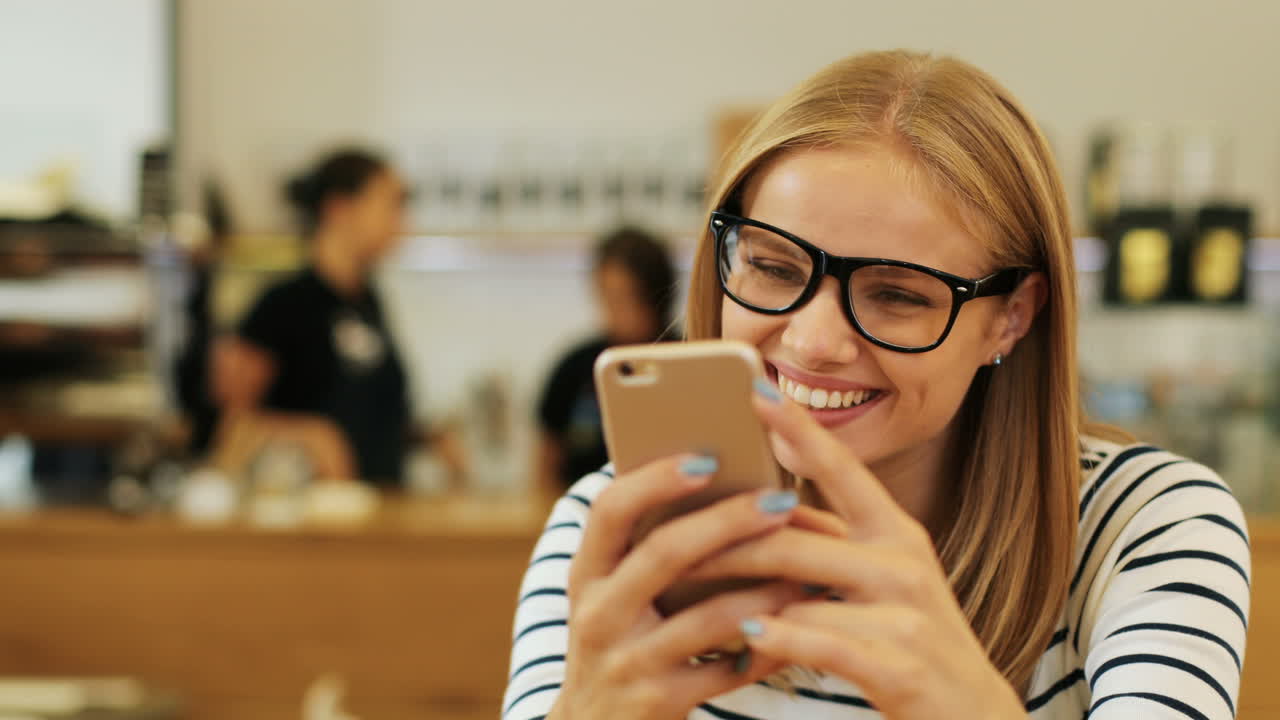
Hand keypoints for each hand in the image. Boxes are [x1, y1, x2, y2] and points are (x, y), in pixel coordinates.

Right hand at [550, 454, 841, 719]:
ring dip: (767, 590)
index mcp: (587, 574)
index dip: (656, 480)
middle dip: (729, 522)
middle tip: (782, 500)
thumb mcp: (610, 595)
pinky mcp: (661, 702)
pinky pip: (729, 670)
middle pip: (665, 554)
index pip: (611, 510)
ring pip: (708, 617)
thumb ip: (643, 549)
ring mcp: (628, 661)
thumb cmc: (620, 643)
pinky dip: (770, 646)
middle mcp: (599, 614)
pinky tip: (802, 629)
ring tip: (812, 571)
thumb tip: (716, 477)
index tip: (708, 456)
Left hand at [684, 385, 1026, 719]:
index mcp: (896, 532)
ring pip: (796, 591)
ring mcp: (905, 613)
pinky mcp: (899, 665)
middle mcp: (902, 563)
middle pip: (792, 538)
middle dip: (724, 540)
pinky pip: (820, 641)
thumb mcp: (882, 579)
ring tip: (686, 595)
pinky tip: (747, 636)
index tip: (756, 389)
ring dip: (735, 595)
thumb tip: (759, 508)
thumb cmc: (909, 640)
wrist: (974, 715)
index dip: (798, 428)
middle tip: (667, 536)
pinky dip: (777, 638)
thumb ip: (831, 543)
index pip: (841, 468)